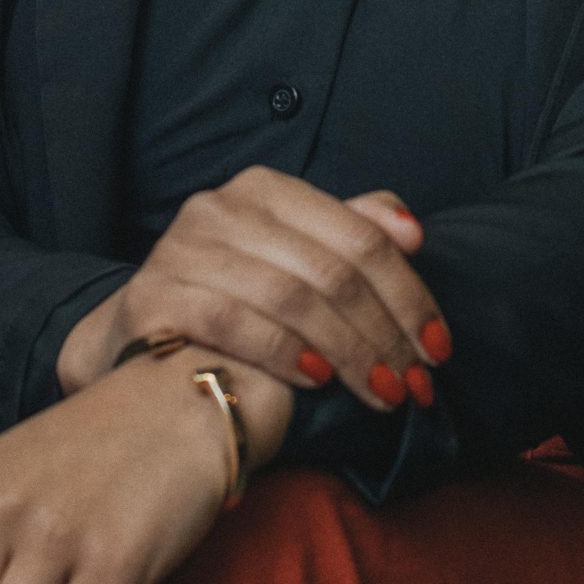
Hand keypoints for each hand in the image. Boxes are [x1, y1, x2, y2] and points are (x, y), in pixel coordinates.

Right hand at [56, 170, 450, 416]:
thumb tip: (411, 231)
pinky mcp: (155, 294)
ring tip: (380, 393)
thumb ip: (351, 233)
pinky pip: (234, 322)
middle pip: (332, 272)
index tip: (438, 348)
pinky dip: (284, 353)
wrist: (145, 339)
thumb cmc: (237, 301)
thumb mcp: (295, 257)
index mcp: (265, 190)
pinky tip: (317, 382)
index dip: (409, 295)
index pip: (360, 237)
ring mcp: (182, 249)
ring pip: (292, 298)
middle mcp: (220, 207)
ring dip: (349, 354)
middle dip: (386, 334)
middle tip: (416, 383)